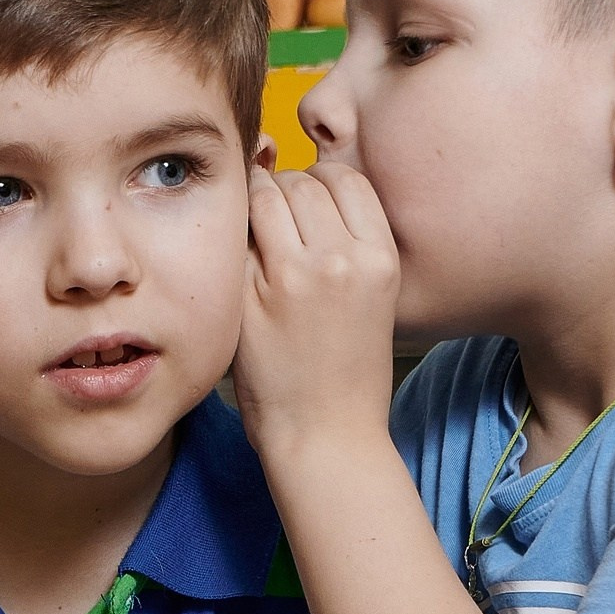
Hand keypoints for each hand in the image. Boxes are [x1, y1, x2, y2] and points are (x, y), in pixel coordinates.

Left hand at [235, 162, 401, 450]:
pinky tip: (237, 261)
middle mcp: (343, 260)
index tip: (307, 202)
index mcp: (381, 258)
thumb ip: (351, 245)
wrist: (327, 435)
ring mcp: (294, 277)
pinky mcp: (251, 296)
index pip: (347, 178)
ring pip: (265, 197)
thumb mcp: (374, 298)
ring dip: (254, 203)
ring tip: (253, 233)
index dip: (321, 181)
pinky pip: (236, 238)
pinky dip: (233, 238)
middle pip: (303, 181)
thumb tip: (307, 191)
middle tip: (273, 219)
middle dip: (284, 188)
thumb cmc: (349, 371)